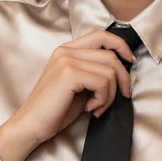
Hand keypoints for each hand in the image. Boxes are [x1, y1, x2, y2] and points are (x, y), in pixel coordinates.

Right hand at [0, 30, 133, 160]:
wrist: (31, 125)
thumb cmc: (54, 111)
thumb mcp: (78, 86)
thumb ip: (94, 73)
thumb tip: (121, 72)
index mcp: (66, 51)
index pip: (101, 35)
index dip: (121, 46)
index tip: (130, 62)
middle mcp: (66, 51)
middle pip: (110, 55)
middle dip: (122, 79)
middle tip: (121, 97)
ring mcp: (66, 61)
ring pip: (109, 71)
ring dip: (110, 95)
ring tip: (97, 107)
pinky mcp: (69, 74)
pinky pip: (102, 83)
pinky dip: (103, 99)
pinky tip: (89, 108)